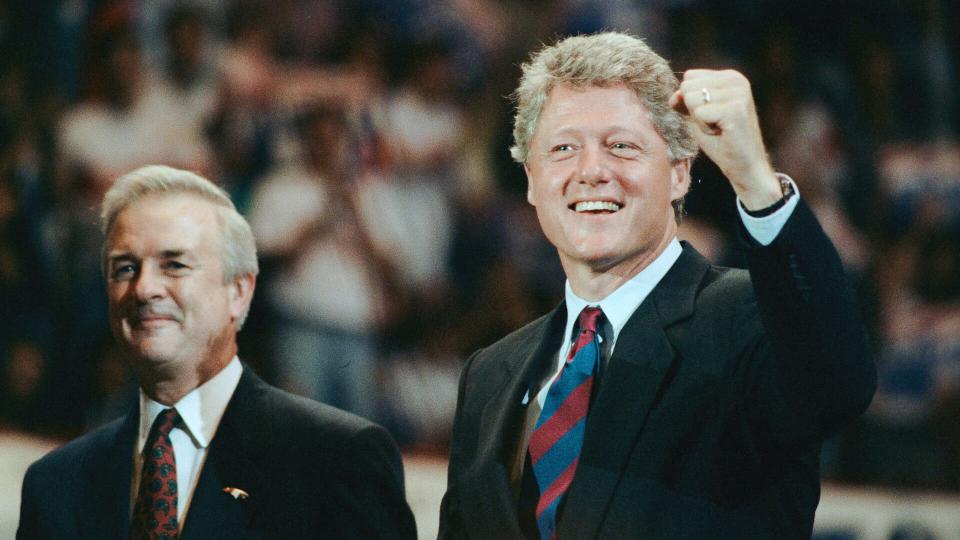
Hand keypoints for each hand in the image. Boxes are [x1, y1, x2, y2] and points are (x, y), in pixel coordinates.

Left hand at [669, 69, 781, 209]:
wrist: (744, 166)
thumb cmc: (722, 141)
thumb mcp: (699, 115)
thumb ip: (686, 100)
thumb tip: (674, 95)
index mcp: (730, 77)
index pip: (689, 77)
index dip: (691, 101)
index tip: (712, 116)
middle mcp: (737, 80)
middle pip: (688, 87)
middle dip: (694, 111)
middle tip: (715, 124)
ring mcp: (738, 93)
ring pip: (691, 99)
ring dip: (700, 120)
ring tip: (718, 128)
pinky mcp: (735, 110)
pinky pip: (698, 113)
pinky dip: (704, 128)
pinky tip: (721, 133)